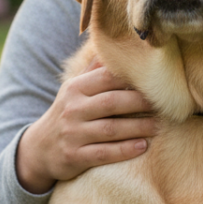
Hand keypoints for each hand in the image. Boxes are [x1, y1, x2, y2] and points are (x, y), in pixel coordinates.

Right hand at [16, 62, 157, 193]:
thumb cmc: (67, 113)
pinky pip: (104, 153)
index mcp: (75, 88)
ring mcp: (73, 133)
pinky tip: (143, 146)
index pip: (106, 78)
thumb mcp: (75, 90)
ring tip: (158, 126)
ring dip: (138, 127)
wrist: (39, 148)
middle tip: (163, 104)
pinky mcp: (74, 156)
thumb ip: (95, 71)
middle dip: (140, 102)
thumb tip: (116, 47)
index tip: (154, 82)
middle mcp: (73, 109)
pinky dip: (125, 150)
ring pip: (111, 129)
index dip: (131, 79)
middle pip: (112, 102)